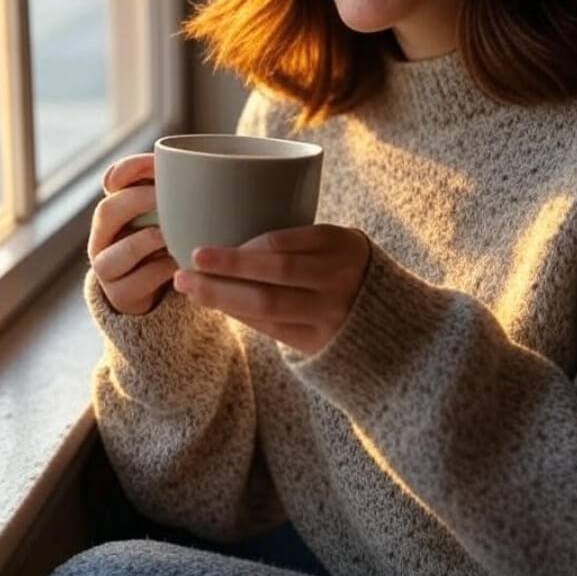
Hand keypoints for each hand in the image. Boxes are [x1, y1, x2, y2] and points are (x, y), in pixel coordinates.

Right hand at [88, 153, 177, 314]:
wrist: (159, 291)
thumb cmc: (171, 242)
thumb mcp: (173, 215)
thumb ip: (181, 192)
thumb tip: (212, 164)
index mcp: (116, 208)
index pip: (112, 180)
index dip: (129, 169)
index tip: (156, 162)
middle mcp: (103, 235)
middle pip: (107, 211)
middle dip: (137, 200)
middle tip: (165, 197)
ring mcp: (107, 266)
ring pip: (116, 251)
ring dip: (145, 240)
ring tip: (168, 234)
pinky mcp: (120, 294)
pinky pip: (137, 280)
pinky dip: (160, 270)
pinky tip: (178, 262)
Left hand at [172, 224, 370, 355]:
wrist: (390, 319)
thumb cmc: (344, 267)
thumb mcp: (335, 242)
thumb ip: (296, 238)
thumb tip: (226, 234)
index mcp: (340, 243)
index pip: (282, 244)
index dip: (240, 250)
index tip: (200, 250)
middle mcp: (337, 279)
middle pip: (272, 276)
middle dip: (223, 273)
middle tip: (186, 268)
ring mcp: (329, 314)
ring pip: (266, 307)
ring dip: (221, 297)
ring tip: (189, 288)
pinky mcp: (318, 342)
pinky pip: (271, 328)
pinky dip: (240, 315)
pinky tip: (217, 305)